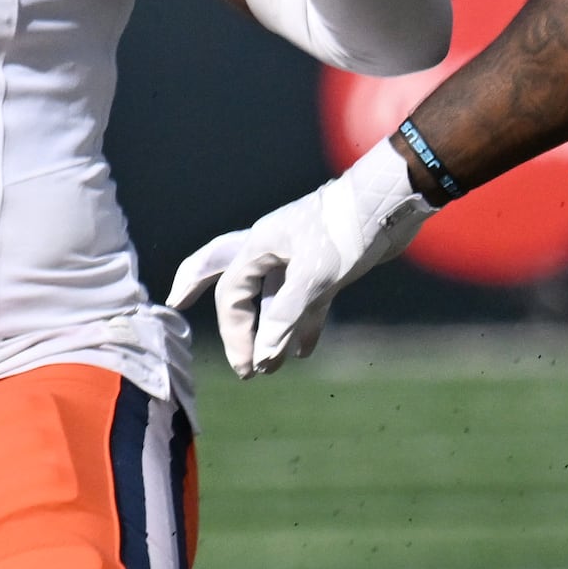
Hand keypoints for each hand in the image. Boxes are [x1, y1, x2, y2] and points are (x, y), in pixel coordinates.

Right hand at [169, 141, 427, 375]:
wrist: (390, 202)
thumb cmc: (345, 230)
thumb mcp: (314, 276)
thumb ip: (285, 315)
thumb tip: (264, 355)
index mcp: (258, 246)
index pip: (231, 294)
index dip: (235, 333)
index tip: (248, 366)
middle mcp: (272, 249)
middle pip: (227, 273)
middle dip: (201, 288)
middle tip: (177, 301)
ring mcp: (298, 257)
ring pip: (271, 297)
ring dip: (269, 330)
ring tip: (269, 366)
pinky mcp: (325, 265)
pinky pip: (305, 300)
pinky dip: (302, 325)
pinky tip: (304, 351)